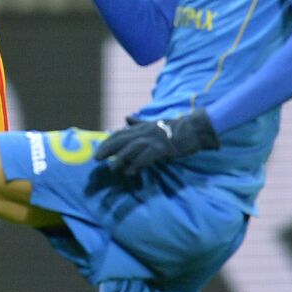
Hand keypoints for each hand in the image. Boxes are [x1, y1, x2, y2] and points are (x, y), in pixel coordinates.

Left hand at [93, 109, 219, 176]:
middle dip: (108, 150)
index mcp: (142, 127)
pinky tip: (130, 172)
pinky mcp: (163, 148)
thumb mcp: (154, 123)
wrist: (194, 129)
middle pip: (122, 140)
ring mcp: (154, 139)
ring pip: (132, 148)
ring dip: (120, 159)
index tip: (99, 151)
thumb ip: (139, 123)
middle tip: (96, 159)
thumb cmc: (175, 128)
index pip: (120, 134)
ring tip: (111, 169)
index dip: (108, 142)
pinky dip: (137, 164)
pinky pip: (147, 157)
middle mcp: (145, 132)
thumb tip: (126, 118)